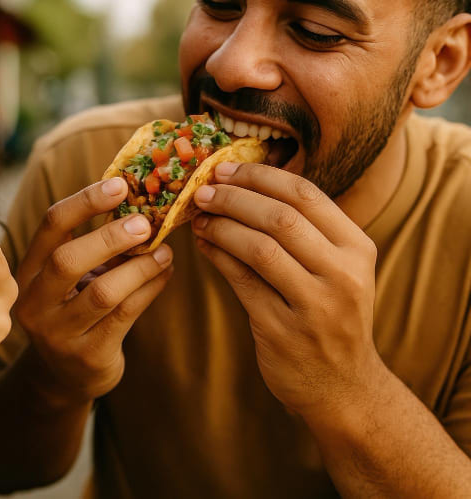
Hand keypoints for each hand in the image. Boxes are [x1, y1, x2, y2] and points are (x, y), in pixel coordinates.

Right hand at [14, 178, 173, 406]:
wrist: (65, 375)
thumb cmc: (74, 310)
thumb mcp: (72, 278)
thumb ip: (94, 246)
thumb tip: (141, 203)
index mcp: (28, 270)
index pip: (50, 226)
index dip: (84, 202)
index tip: (119, 184)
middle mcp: (36, 301)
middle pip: (67, 260)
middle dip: (109, 237)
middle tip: (145, 222)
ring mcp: (59, 332)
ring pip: (103, 292)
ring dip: (139, 266)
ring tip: (164, 250)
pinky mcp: (88, 356)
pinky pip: (125, 316)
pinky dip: (150, 289)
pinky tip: (165, 273)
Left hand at [191, 161, 384, 423]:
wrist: (342, 387)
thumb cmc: (329, 316)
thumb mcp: (336, 269)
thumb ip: (303, 230)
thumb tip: (240, 183)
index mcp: (358, 249)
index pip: (305, 194)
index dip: (260, 176)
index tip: (225, 168)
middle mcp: (343, 275)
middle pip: (279, 217)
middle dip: (233, 197)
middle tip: (202, 190)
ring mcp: (314, 305)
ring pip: (258, 247)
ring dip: (221, 226)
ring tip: (197, 217)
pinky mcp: (282, 330)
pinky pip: (241, 281)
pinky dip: (217, 256)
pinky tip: (203, 245)